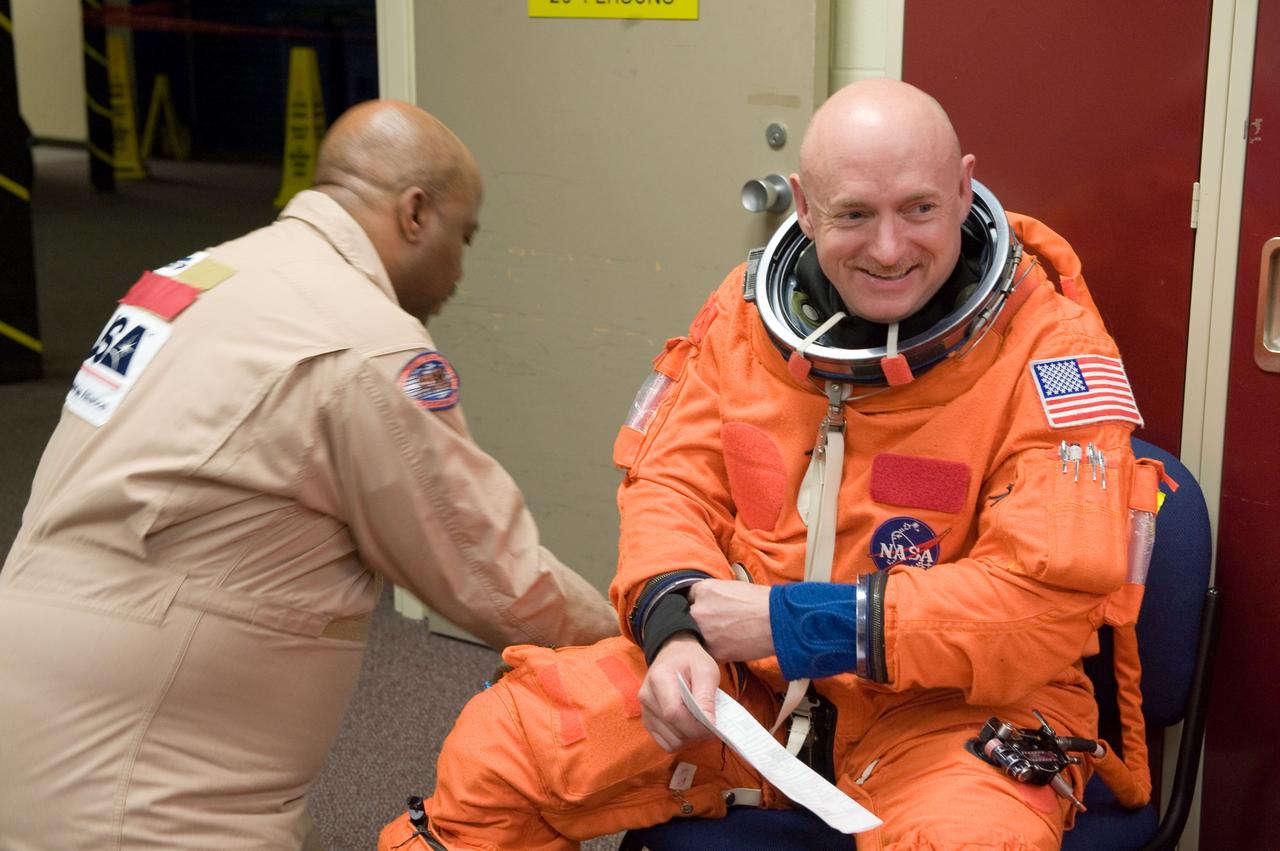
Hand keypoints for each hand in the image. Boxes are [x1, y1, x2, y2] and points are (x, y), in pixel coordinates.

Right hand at [638, 635, 719, 751]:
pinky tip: (688, 726)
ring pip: (671, 741)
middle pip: (673, 729)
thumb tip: (709, 724)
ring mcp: (644, 711)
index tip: (714, 726)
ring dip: (690, 737)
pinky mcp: (647, 722)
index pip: (674, 713)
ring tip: (698, 722)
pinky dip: (680, 740)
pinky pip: (666, 743)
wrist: (674, 655)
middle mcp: (646, 696)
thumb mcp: (706, 671)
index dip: (696, 726)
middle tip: (711, 722)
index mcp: (659, 679)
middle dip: (696, 732)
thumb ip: (706, 697)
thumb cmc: (692, 661)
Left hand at [688, 579, 773, 661]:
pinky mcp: (714, 651)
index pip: (689, 598)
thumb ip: (714, 595)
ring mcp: (704, 632)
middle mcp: (699, 610)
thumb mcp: (733, 587)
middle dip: (699, 621)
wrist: (778, 621)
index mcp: (703, 590)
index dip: (698, 605)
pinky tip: (730, 644)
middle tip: (716, 624)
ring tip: (725, 635)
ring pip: (696, 637)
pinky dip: (716, 650)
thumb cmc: (762, 602)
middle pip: (689, 618)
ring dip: (705, 637)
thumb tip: (708, 603)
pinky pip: (708, 651)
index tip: (705, 610)